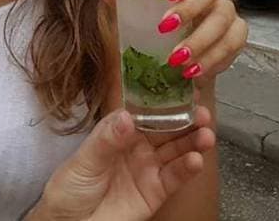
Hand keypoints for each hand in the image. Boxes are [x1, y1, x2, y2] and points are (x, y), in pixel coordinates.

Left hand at [28, 108, 214, 220]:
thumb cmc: (71, 185)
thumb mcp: (85, 159)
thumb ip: (107, 140)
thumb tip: (127, 117)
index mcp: (119, 129)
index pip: (145, 108)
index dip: (162, 97)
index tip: (180, 85)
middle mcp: (137, 145)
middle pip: (166, 127)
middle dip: (186, 117)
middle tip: (202, 110)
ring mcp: (148, 167)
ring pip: (176, 150)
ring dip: (193, 141)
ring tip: (207, 133)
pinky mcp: (155, 192)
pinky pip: (175, 178)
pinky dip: (188, 168)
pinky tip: (197, 159)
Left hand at [102, 0, 247, 84]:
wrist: (160, 71)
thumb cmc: (144, 34)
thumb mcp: (126, 18)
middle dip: (190, 10)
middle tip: (164, 28)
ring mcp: (225, 16)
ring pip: (225, 20)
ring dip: (201, 41)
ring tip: (177, 60)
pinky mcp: (233, 41)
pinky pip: (234, 46)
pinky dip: (215, 59)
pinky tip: (195, 71)